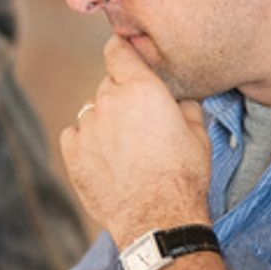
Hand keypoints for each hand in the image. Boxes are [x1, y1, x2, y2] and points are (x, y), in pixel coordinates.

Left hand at [61, 35, 212, 245]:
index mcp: (142, 89)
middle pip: (108, 85)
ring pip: (91, 112)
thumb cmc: (184, 176)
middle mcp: (109, 100)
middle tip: (138, 124)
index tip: (124, 58)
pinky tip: (104, 160)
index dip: (121, 53)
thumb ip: (184, 104)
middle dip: (121, 98)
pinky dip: (85, 142)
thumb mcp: (198, 133)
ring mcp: (87, 126)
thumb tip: (177, 97)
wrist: (158, 218)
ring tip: (124, 150)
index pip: (117, 51)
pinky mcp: (72, 151)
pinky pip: (74, 135)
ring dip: (103, 122)